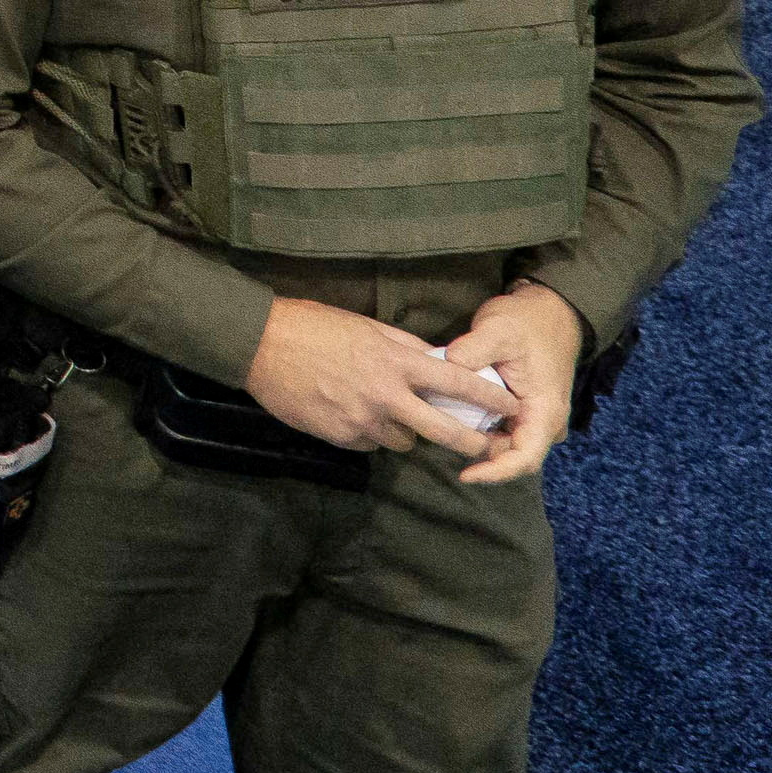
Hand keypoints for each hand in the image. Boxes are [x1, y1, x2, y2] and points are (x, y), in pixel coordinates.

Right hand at [242, 292, 531, 458]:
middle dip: (473, 444)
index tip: (514, 406)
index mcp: (395, 363)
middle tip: (489, 448)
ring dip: (405, 432)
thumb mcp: (364, 326)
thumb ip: (403, 347)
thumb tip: (435, 362)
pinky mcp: (341, 437)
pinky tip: (352, 413)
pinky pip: (369, 443)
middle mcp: (386, 396)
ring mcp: (363, 421)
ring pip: (404, 442)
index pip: (458, 384)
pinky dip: (370, 432)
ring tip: (389, 415)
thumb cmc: (312, 324)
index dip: (491, 398)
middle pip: (444, 433)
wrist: (257, 344)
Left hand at [429, 281, 582, 487]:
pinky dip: (480, 429)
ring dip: (478, 444)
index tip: (465, 475)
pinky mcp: (523, 410)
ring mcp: (535, 417)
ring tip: (439, 432)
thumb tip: (449, 362)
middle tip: (439, 445)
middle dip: (480, 459)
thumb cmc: (527, 323)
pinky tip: (451, 418)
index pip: (525, 458)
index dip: (496, 472)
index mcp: (545, 411)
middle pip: (512, 456)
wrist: (549, 313)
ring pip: (506, 445)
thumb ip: (475, 348)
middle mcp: (544, 422)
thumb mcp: (499, 329)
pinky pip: (502, 430)